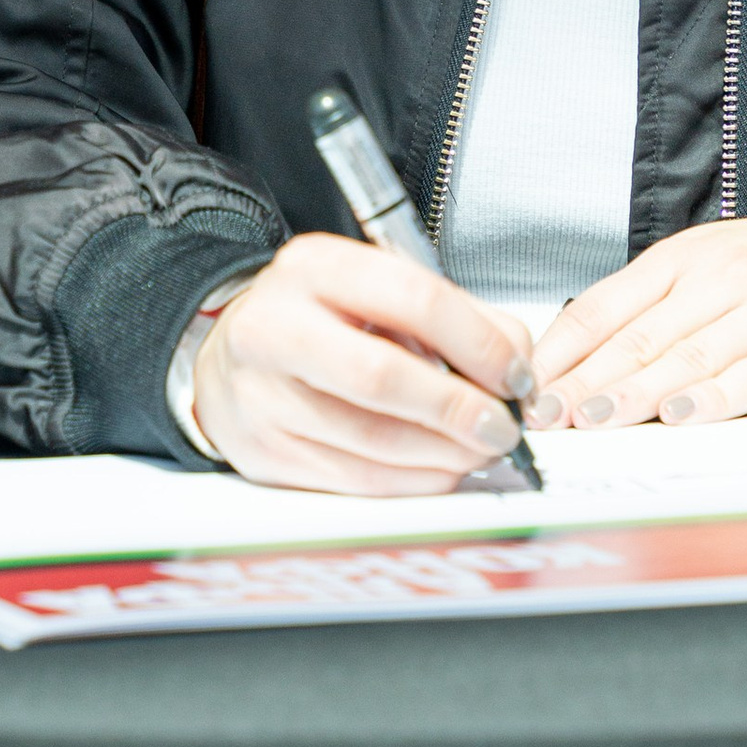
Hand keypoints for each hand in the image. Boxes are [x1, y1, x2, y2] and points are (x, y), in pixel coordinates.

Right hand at [190, 234, 532, 494]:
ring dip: (444, 454)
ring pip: (372, 439)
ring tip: (480, 450)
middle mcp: (276, 326)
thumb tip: (516, 364)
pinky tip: (439, 468)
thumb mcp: (377, 288)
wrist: (229, 356)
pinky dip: (412, 480)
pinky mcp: (263, 452)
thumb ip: (456, 316)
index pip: (414, 299)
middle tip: (503, 427)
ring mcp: (261, 395)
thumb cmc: (319, 319)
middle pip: (382, 376)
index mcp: (314, 267)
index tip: (515, 375)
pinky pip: (355, 478)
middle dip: (458, 409)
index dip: (478, 344)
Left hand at [526, 206, 746, 431]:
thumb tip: (575, 361)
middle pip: (638, 336)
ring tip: (596, 420)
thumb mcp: (701, 262)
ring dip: (637, 392)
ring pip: (688, 355)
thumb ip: (646, 307)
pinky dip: (715, 397)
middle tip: (546, 415)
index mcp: (680, 258)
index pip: (604, 306)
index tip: (526, 386)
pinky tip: (681, 416)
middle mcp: (717, 276)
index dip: (562, 350)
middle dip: (585, 380)